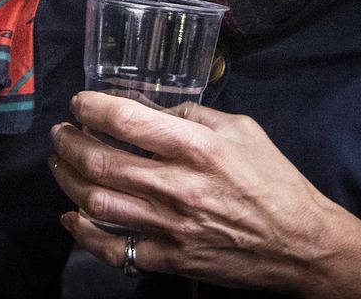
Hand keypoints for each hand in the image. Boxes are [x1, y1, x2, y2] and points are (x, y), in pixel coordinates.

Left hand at [49, 93, 360, 297]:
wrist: (299, 244)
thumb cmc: (274, 181)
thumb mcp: (241, 129)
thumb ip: (193, 115)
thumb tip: (150, 107)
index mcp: (197, 147)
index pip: (127, 120)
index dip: (93, 107)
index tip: (80, 102)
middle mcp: (178, 185)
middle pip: (101, 161)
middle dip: (69, 142)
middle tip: (61, 132)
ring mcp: (171, 226)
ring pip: (97, 202)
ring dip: (68, 180)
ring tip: (60, 164)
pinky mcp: (170, 258)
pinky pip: (114, 249)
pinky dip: (84, 234)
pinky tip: (72, 218)